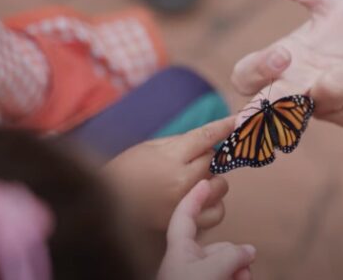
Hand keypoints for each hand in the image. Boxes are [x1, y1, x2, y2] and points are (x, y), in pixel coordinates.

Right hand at [104, 117, 233, 231]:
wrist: (105, 203)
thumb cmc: (126, 169)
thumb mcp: (150, 146)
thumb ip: (182, 142)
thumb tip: (209, 139)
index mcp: (172, 157)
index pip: (206, 137)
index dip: (224, 126)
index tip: (237, 120)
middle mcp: (182, 181)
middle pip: (214, 161)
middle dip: (208, 157)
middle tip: (193, 159)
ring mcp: (185, 203)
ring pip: (220, 187)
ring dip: (213, 180)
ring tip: (195, 180)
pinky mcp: (185, 221)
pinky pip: (216, 212)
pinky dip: (214, 204)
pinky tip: (200, 198)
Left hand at [158, 180, 255, 279]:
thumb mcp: (212, 269)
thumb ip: (233, 256)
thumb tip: (249, 251)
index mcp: (180, 248)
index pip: (185, 214)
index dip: (194, 197)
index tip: (204, 182)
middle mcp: (187, 259)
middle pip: (218, 246)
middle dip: (235, 254)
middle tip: (246, 265)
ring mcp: (196, 274)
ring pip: (225, 263)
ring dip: (239, 268)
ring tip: (243, 277)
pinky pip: (226, 275)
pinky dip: (236, 276)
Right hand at [231, 0, 342, 127]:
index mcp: (286, 65)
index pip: (246, 77)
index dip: (255, 70)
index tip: (281, 54)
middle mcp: (299, 90)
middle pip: (258, 110)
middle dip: (260, 101)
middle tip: (284, 62)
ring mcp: (325, 106)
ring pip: (306, 107)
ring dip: (327, 78)